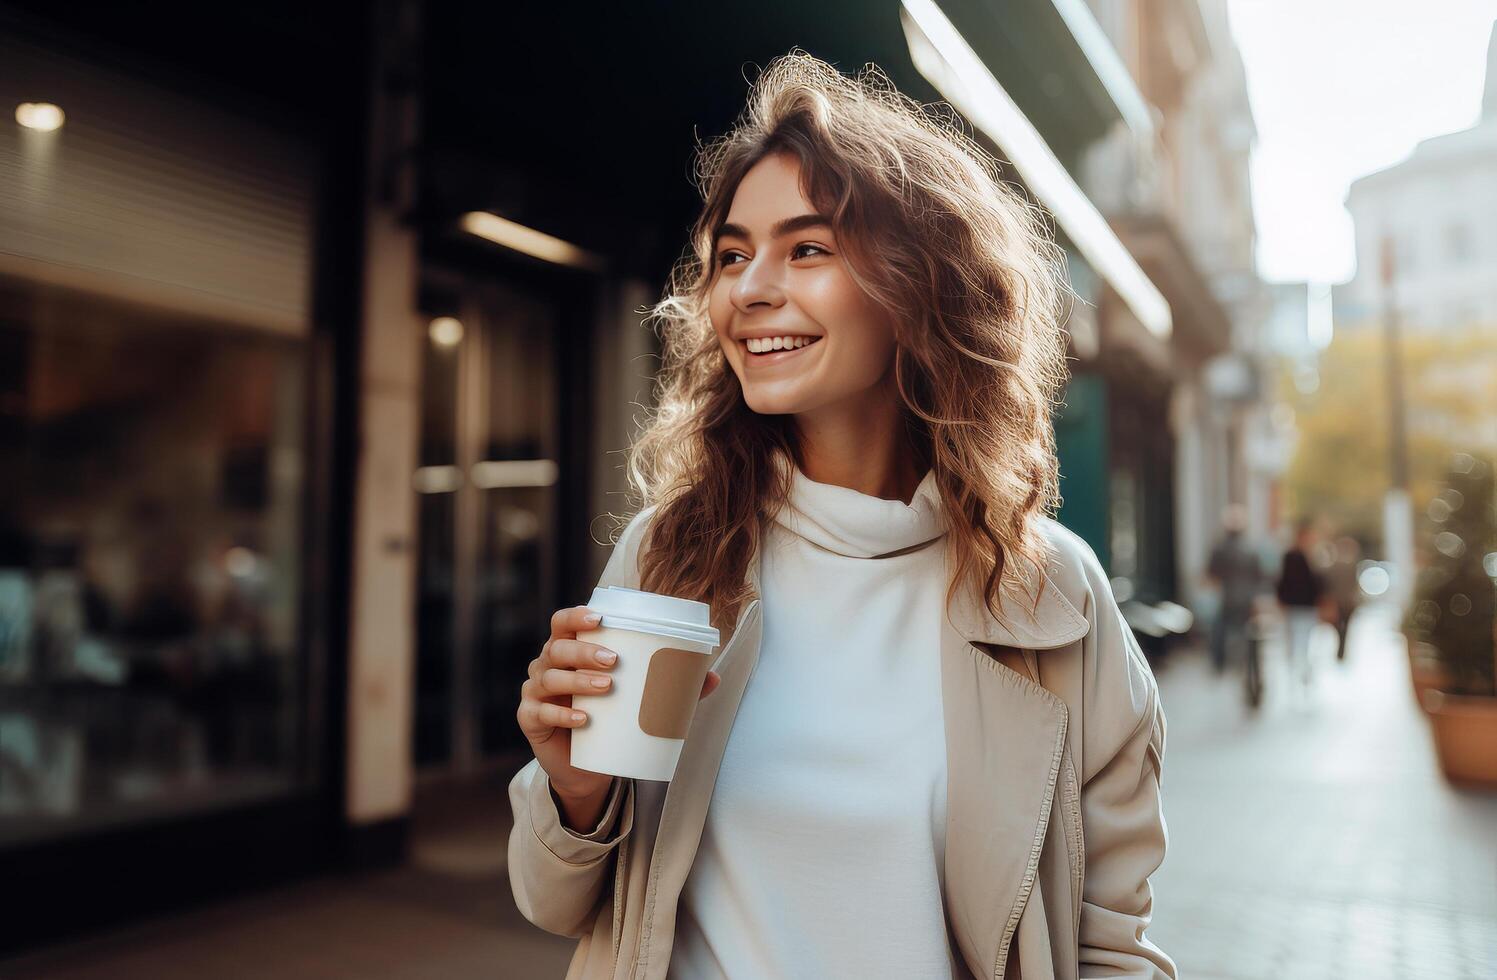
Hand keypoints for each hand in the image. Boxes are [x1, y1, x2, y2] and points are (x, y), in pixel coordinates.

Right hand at [517, 605, 721, 802]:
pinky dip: (562, 713)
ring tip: (607, 687)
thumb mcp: (637, 700)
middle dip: (585, 652)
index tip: (598, 619)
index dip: (575, 616)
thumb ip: (672, 687)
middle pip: (557, 648)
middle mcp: (547, 665)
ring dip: (579, 679)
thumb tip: (713, 677)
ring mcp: (535, 692)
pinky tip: (583, 718)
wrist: (588, 766)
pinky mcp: (530, 719)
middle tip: (615, 663)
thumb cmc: (610, 719)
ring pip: (550, 677)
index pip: (562, 622)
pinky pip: (540, 711)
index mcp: (569, 650)